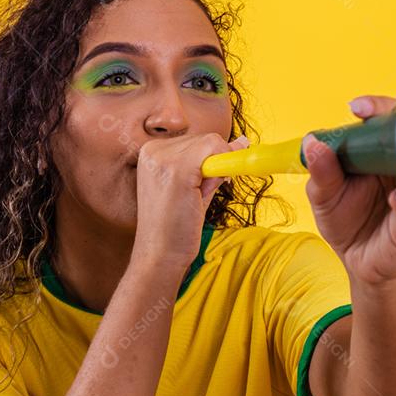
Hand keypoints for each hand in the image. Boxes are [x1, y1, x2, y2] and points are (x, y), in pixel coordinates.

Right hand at [131, 132, 248, 273]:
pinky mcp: (176, 170)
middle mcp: (153, 150)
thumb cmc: (175, 227)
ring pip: (213, 143)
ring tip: (194, 199)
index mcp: (151, 153)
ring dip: (215, 172)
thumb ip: (214, 164)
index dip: (211, 160)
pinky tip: (201, 194)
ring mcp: (163, 158)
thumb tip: (243, 142)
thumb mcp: (194, 188)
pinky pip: (215, 150)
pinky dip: (222, 168)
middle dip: (214, 165)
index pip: (196, 140)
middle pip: (206, 139)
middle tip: (197, 196)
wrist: (159, 255)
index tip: (209, 180)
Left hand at [302, 95, 395, 285]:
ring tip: (395, 149)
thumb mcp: (323, 197)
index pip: (386, 120)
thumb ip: (320, 172)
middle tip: (373, 115)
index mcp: (380, 154)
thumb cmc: (347, 223)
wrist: (360, 263)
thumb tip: (312, 143)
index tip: (357, 107)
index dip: (376, 107)